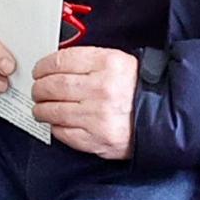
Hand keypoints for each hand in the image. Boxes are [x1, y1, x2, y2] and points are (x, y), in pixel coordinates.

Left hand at [29, 44, 138, 159]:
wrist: (161, 117)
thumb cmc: (136, 89)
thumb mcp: (118, 62)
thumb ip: (88, 60)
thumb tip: (54, 64)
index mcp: (108, 64)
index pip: (61, 61)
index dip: (42, 66)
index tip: (38, 71)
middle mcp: (102, 89)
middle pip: (53, 86)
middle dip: (39, 88)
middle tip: (38, 90)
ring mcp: (98, 116)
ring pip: (53, 110)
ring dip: (41, 109)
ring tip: (41, 108)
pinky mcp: (96, 139)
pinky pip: (63, 132)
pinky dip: (54, 126)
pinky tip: (56, 122)